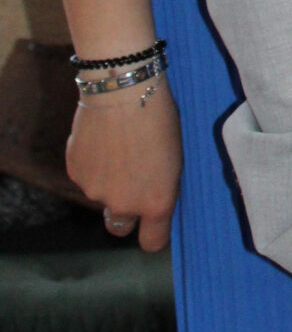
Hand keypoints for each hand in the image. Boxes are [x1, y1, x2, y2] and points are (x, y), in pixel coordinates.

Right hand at [65, 82, 181, 251]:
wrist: (123, 90)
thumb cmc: (160, 117)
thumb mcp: (176, 156)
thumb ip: (163, 186)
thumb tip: (155, 197)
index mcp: (156, 202)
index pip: (152, 241)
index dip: (153, 234)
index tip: (155, 224)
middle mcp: (123, 204)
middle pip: (120, 226)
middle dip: (126, 212)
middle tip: (133, 182)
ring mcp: (95, 191)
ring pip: (101, 197)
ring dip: (108, 182)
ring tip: (118, 148)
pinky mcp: (75, 173)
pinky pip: (86, 176)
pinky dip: (92, 164)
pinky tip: (102, 139)